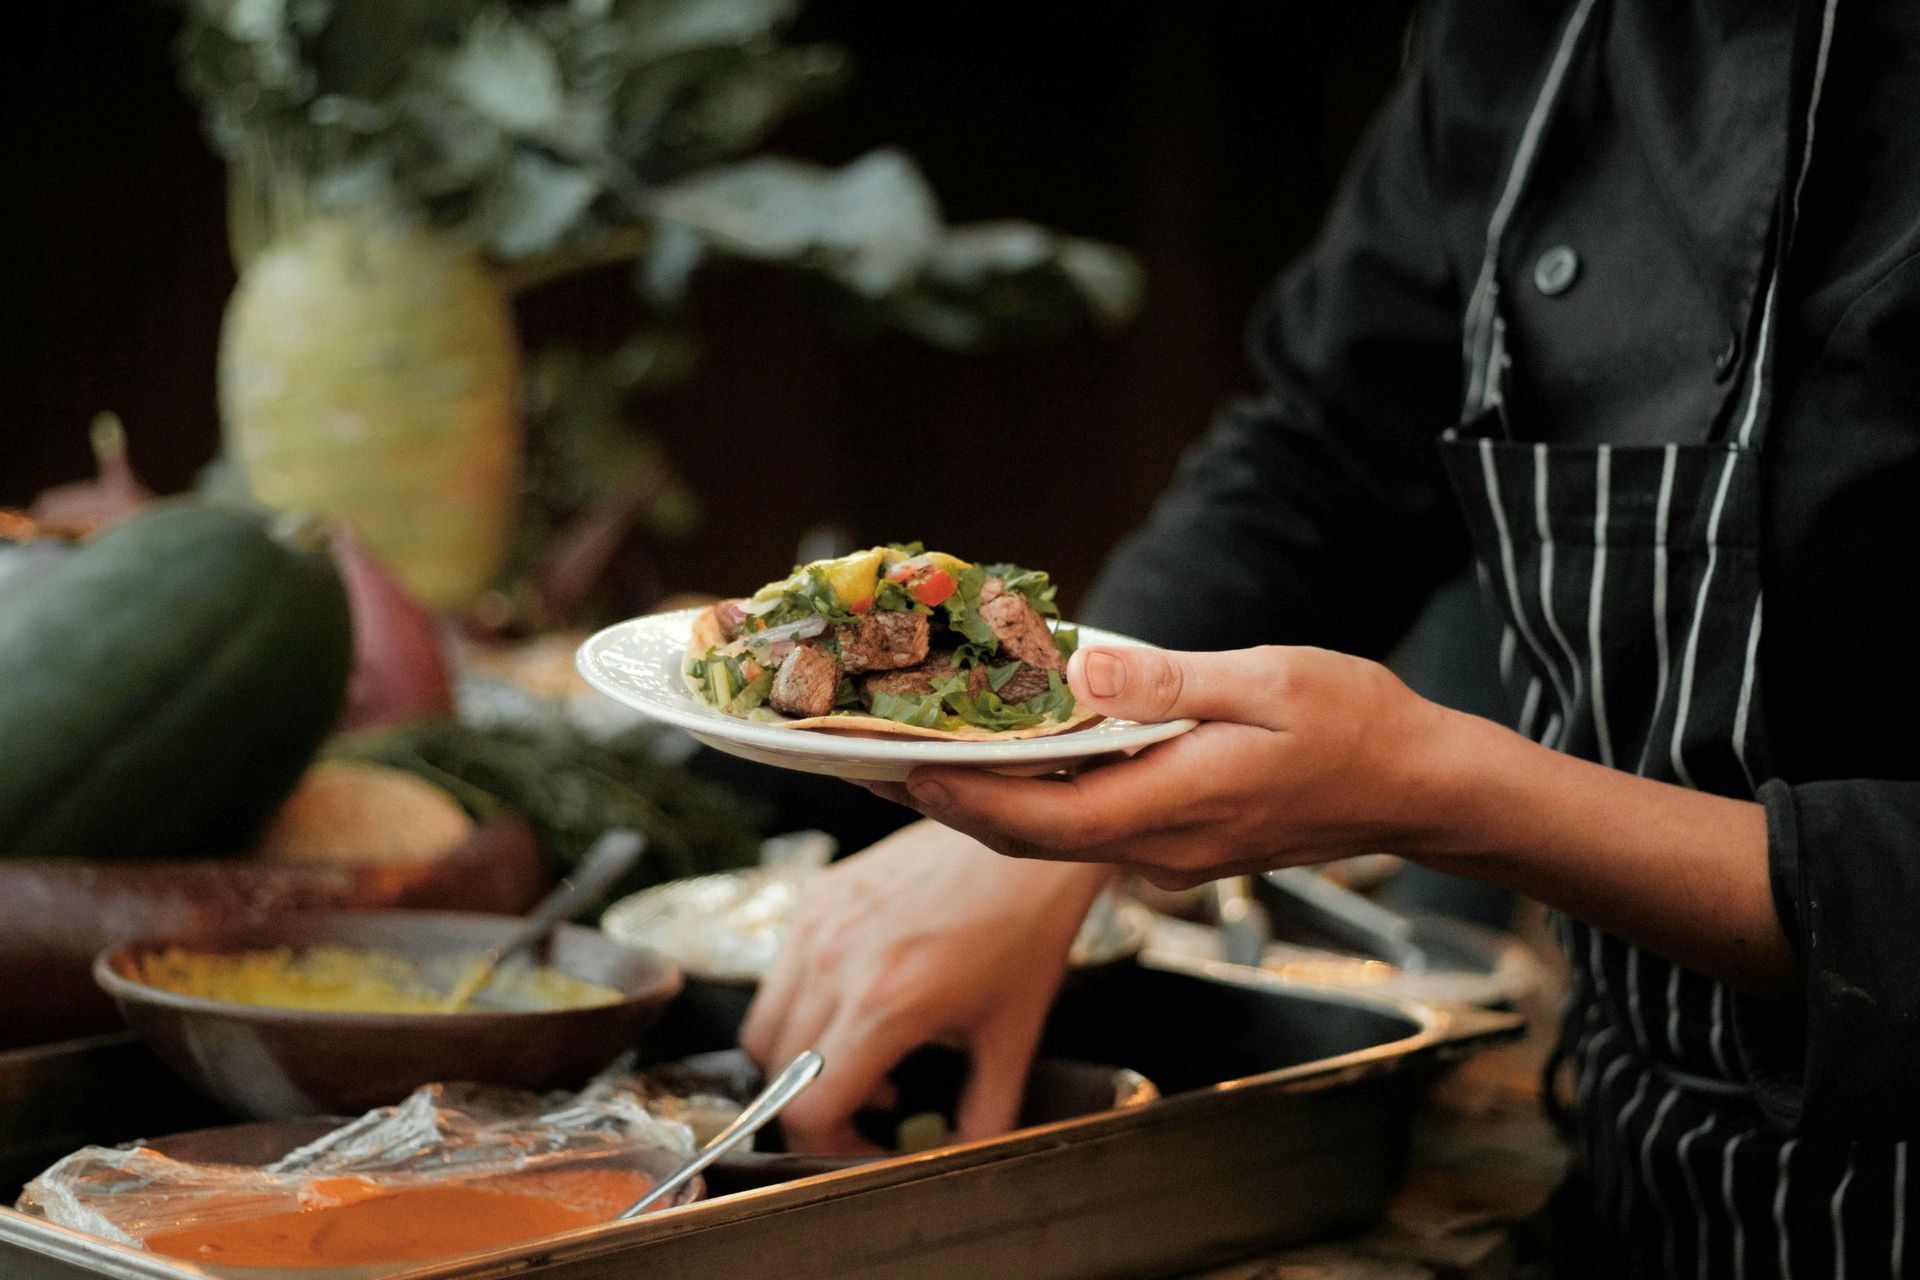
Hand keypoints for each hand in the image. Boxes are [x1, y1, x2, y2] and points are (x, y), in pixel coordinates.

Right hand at [739, 820, 1111, 1153]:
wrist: (1023, 840)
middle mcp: (837, 961)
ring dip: (800, 1060)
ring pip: (765, 1026)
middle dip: (817, 1108)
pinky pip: (780, 974)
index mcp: (885, 1003)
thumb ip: (984, 1116)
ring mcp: (819, 923)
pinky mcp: (818, 894)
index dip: (831, 1146)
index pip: (807, 1107)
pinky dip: (803, 1007)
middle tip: (869, 1111)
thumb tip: (958, 1158)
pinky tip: (858, 1005)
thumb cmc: (1025, 932)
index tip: (867, 1149)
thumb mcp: (1012, 1037)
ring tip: (864, 1059)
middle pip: (777, 1074)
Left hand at [868, 644, 1462, 889]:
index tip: (896, 768)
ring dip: (990, 799)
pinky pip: (1092, 825)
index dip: (960, 797)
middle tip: (880, 759)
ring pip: (1056, 834)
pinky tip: (1021, 757)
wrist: (1420, 787)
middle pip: (1029, 835)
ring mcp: (1171, 851)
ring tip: (929, 752)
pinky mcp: (1183, 838)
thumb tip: (1080, 675)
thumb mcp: (1264, 682)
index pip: (1037, 819)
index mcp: (1171, 809)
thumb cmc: (1355, 727)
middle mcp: (1159, 846)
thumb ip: (1168, 683)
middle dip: (951, 800)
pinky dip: (1042, 796)